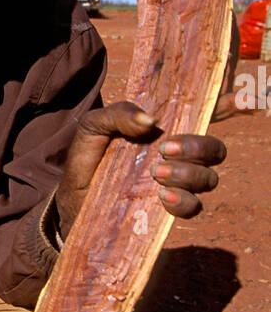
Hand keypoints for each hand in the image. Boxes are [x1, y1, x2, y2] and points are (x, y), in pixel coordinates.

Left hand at [55, 101, 226, 234]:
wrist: (71, 200)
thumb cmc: (86, 159)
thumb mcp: (93, 127)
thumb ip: (118, 114)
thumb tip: (151, 122)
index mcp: (165, 131)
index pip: (203, 116)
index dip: (226, 107)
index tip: (240, 101)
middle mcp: (178, 156)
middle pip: (215, 149)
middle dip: (199, 147)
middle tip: (165, 149)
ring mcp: (176, 184)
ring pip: (208, 179)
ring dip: (188, 174)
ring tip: (156, 174)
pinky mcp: (168, 210)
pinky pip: (193, 207)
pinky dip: (182, 200)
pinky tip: (161, 196)